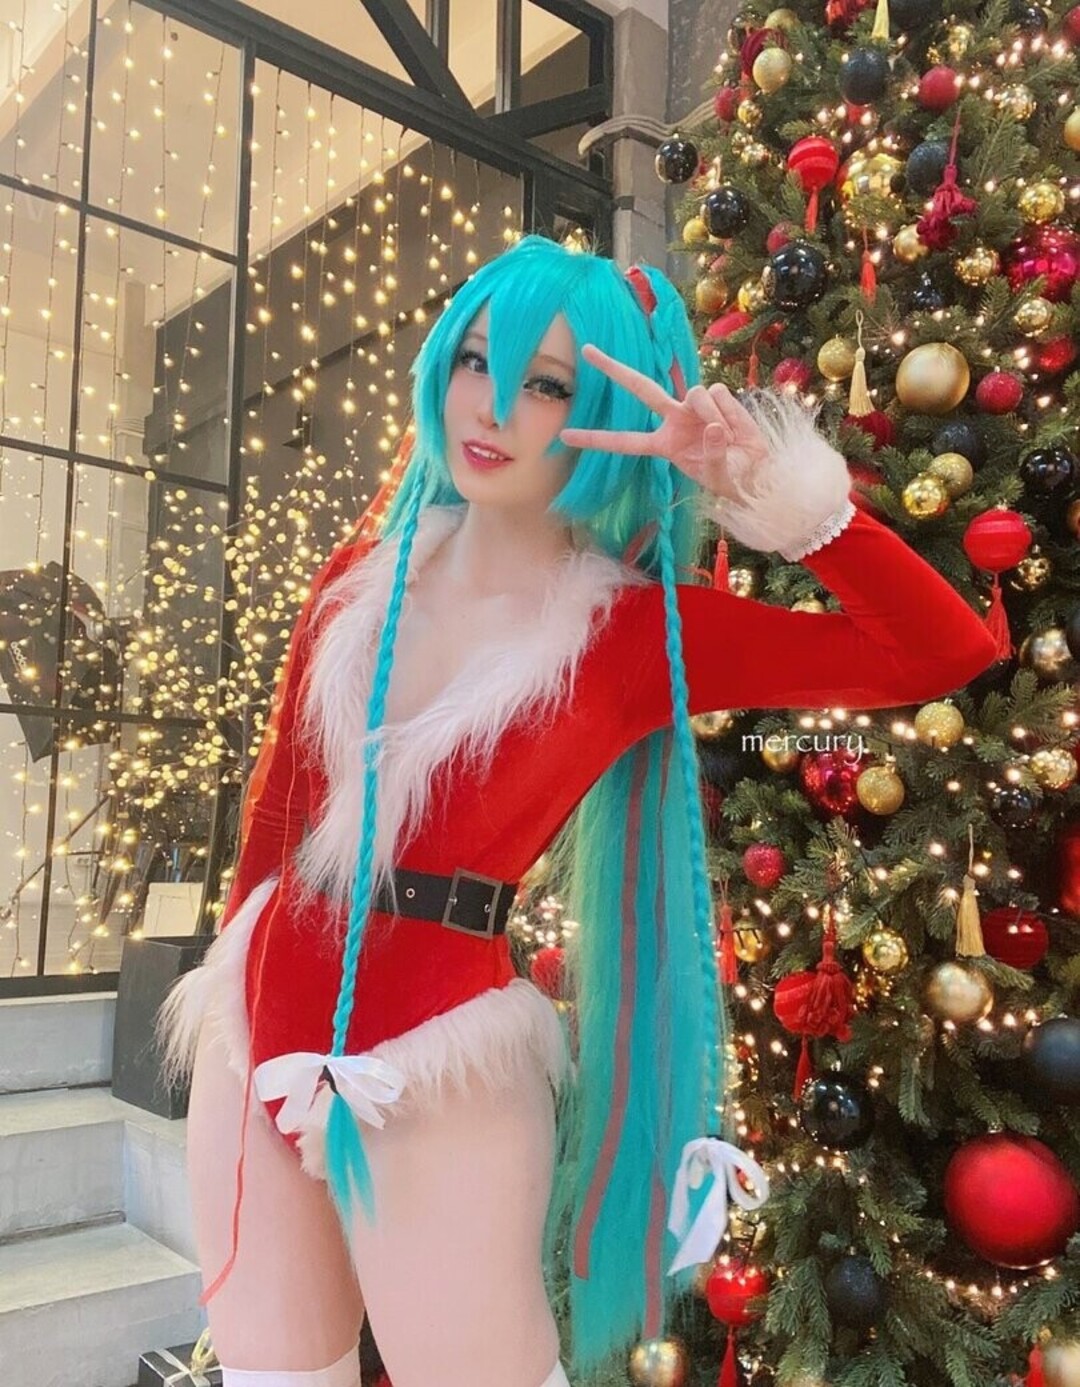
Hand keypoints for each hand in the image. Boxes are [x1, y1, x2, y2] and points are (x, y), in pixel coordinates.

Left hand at [559, 344, 769, 500]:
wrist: (758, 469)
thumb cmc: (732, 477)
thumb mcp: (718, 476)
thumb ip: (713, 456)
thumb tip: (713, 428)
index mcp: (663, 446)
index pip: (623, 442)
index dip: (595, 439)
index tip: (564, 436)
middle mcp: (673, 420)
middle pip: (639, 388)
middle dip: (613, 369)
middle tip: (586, 350)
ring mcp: (693, 405)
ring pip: (696, 393)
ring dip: (713, 414)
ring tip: (728, 435)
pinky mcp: (717, 395)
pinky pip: (720, 394)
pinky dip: (731, 411)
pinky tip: (736, 426)